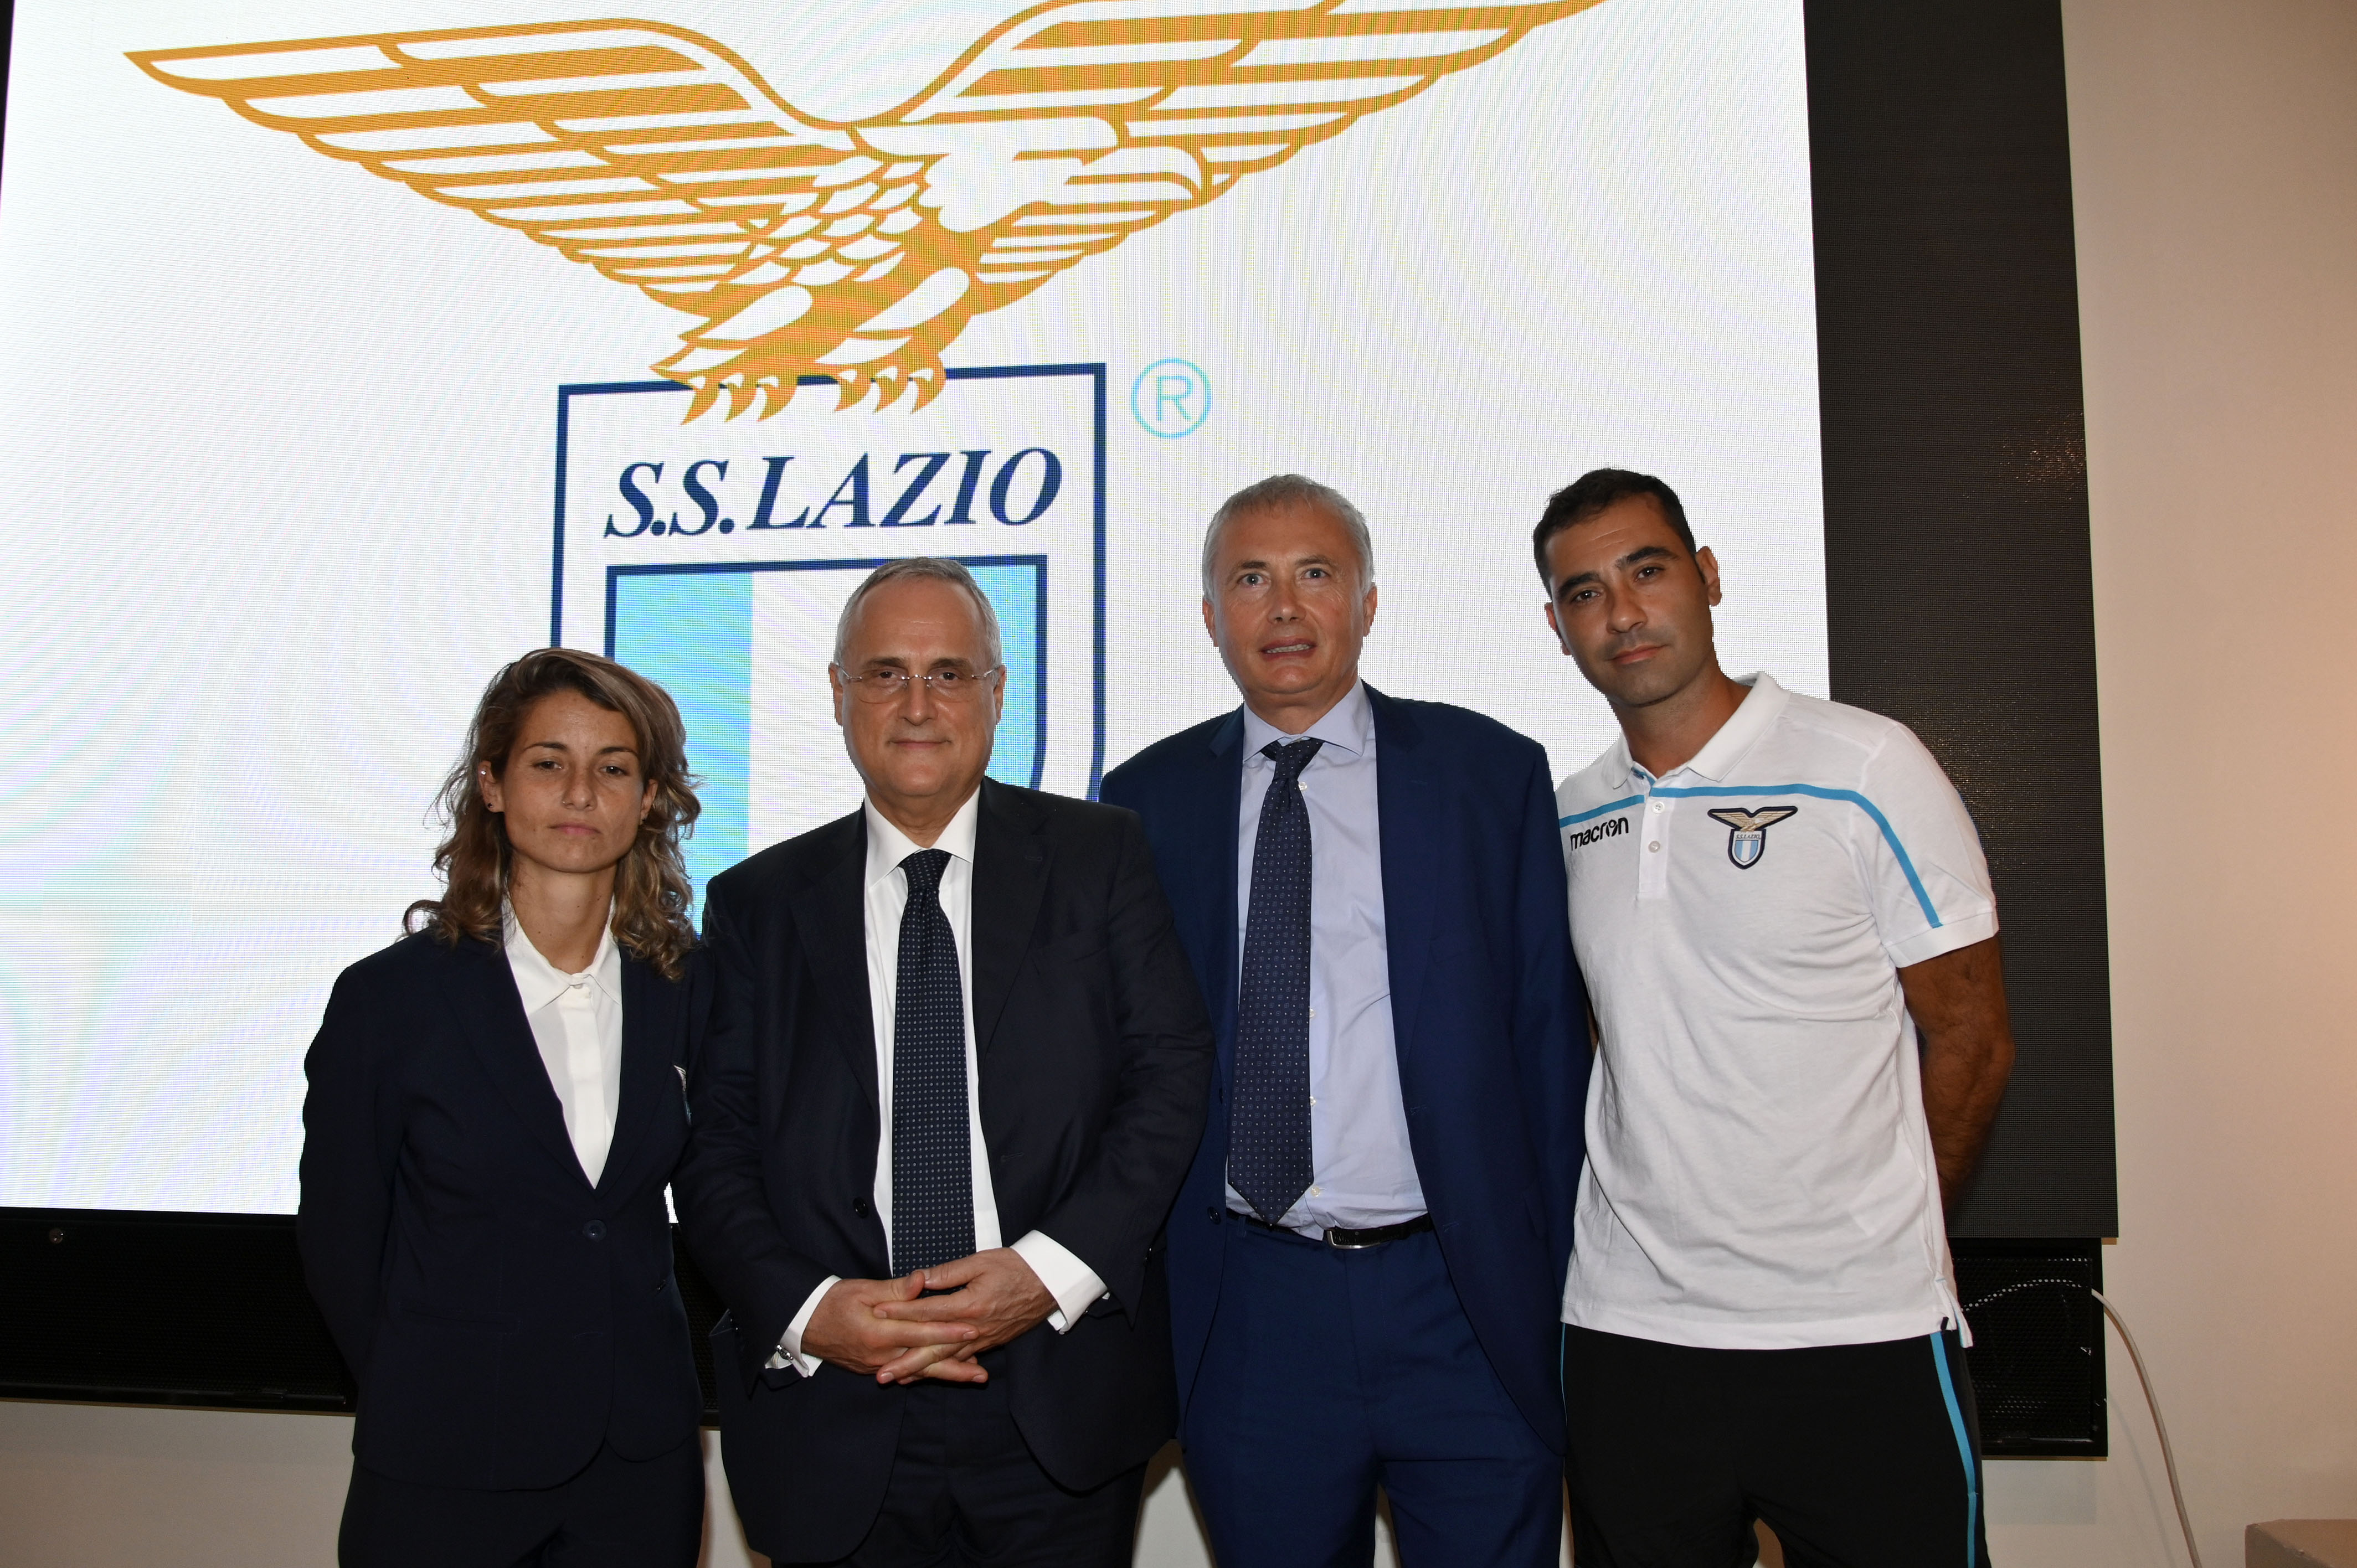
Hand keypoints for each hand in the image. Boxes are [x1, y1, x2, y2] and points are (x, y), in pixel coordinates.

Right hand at [799, 1274, 979, 1384]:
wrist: (805, 1324)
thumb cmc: (833, 1301)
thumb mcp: (861, 1290)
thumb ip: (894, 1289)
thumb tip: (920, 1280)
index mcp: (879, 1333)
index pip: (922, 1333)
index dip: (949, 1331)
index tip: (974, 1328)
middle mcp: (881, 1355)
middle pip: (925, 1361)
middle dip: (956, 1366)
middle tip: (983, 1372)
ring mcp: (877, 1365)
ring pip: (919, 1371)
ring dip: (947, 1374)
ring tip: (974, 1377)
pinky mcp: (874, 1368)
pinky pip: (906, 1372)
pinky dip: (927, 1373)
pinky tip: (945, 1373)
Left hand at [870, 1248, 1056, 1382]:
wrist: (1050, 1281)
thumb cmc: (1016, 1266)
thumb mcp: (981, 1261)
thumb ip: (948, 1272)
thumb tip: (920, 1278)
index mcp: (969, 1304)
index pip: (927, 1311)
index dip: (901, 1312)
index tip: (877, 1314)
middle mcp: (975, 1328)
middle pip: (933, 1348)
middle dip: (905, 1362)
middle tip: (881, 1374)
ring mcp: (984, 1339)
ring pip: (947, 1359)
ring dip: (921, 1371)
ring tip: (898, 1380)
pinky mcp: (991, 1343)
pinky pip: (963, 1360)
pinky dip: (945, 1369)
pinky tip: (932, 1375)